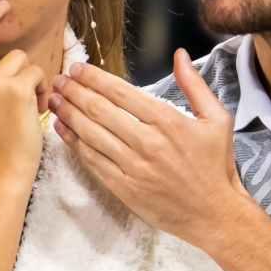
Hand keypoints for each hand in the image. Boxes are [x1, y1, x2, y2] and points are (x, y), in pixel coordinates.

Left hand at [49, 48, 249, 246]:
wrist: (215, 214)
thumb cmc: (216, 167)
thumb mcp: (217, 119)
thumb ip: (195, 85)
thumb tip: (179, 55)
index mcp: (168, 121)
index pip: (121, 92)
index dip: (94, 78)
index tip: (78, 68)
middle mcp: (147, 141)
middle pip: (100, 110)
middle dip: (74, 91)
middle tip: (59, 79)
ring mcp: (133, 166)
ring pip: (91, 134)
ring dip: (68, 113)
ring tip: (54, 99)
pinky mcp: (124, 188)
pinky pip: (93, 161)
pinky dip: (74, 143)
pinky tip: (63, 130)